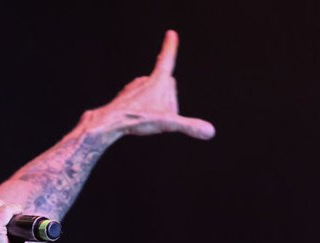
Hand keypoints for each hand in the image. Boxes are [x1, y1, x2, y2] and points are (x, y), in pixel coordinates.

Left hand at [86, 30, 214, 142]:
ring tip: (145, 118)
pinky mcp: (125, 98)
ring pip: (154, 94)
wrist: (108, 124)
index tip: (170, 34)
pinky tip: (136, 118)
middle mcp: (145, 81)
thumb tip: (211, 132)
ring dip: (156, 105)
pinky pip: (141, 101)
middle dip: (169, 99)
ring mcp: (134, 89)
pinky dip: (143, 108)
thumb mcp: (167, 123)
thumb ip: (189, 126)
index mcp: (157, 81)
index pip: (167, 60)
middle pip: (167, 85)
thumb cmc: (137, 119)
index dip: (170, 47)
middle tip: (157, 114)